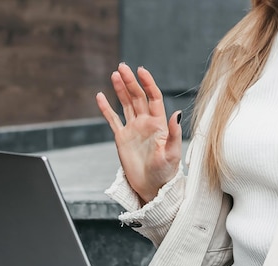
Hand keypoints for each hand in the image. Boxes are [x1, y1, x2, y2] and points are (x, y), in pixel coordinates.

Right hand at [96, 63, 182, 203]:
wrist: (153, 187)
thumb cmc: (166, 172)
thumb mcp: (172, 152)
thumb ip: (174, 132)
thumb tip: (177, 112)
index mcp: (159, 124)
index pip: (153, 97)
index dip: (147, 83)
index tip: (140, 70)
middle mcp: (146, 123)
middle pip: (137, 97)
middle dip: (130, 82)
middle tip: (122, 67)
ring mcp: (133, 129)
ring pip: (125, 104)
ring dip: (120, 89)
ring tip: (115, 74)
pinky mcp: (122, 138)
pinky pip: (113, 120)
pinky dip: (106, 108)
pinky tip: (100, 96)